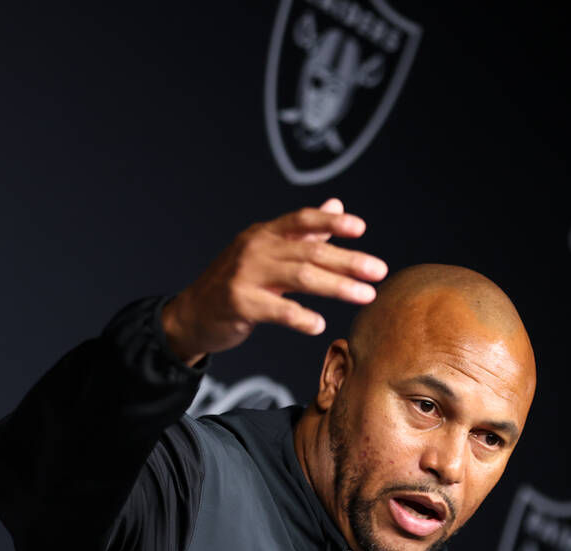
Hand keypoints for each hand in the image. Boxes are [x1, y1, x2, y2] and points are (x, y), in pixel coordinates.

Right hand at [161, 199, 387, 364]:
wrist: (192, 314)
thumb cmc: (235, 284)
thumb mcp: (265, 252)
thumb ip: (302, 232)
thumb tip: (336, 204)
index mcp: (264, 234)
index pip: (302, 219)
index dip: (332, 222)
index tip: (360, 229)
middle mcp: (256, 249)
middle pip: (310, 250)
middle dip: (349, 261)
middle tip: (379, 272)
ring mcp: (246, 275)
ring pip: (301, 277)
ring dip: (338, 286)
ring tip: (364, 296)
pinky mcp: (239, 303)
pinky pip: (277, 309)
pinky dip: (300, 317)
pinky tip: (318, 325)